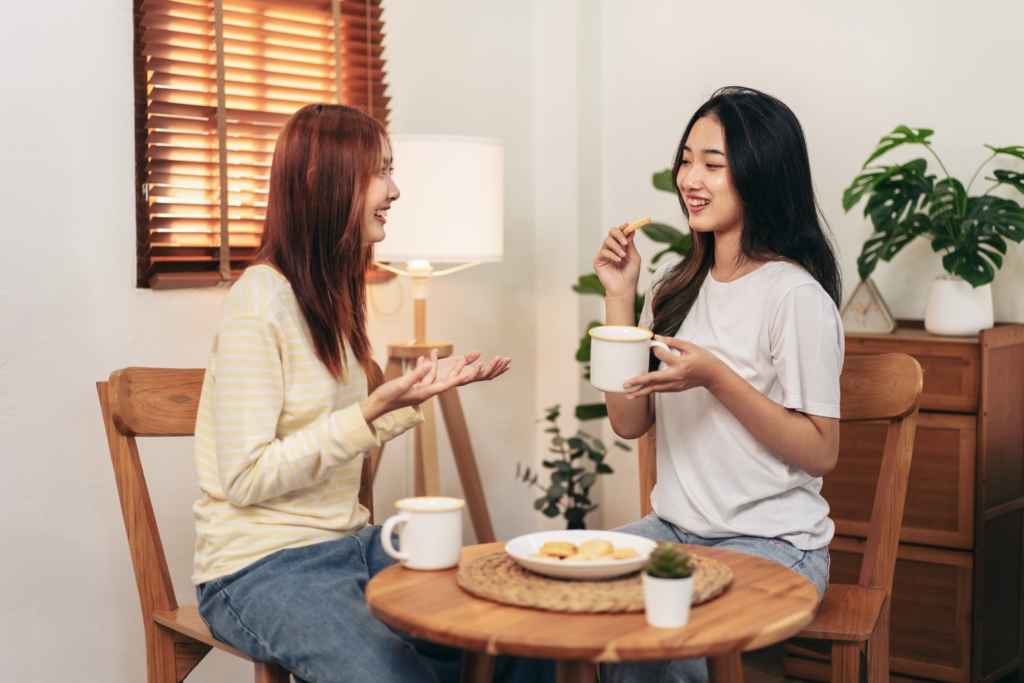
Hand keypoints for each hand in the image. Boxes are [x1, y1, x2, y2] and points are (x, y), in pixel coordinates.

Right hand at [360, 350, 511, 423]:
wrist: (376, 405)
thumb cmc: (387, 397)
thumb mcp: (401, 384)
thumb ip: (415, 375)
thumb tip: (427, 365)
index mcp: (425, 393)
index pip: (445, 385)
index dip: (458, 378)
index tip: (469, 373)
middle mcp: (424, 392)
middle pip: (443, 380)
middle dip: (452, 370)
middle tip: (464, 361)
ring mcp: (418, 390)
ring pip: (430, 376)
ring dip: (434, 364)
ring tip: (435, 351)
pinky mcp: (411, 387)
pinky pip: (421, 376)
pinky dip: (422, 367)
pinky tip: (423, 358)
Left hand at [436, 351, 510, 384]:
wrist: (423, 376)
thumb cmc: (437, 371)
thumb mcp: (455, 361)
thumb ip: (467, 358)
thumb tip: (478, 352)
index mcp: (469, 374)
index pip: (487, 372)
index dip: (498, 368)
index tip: (508, 362)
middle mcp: (467, 379)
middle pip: (488, 375)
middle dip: (499, 367)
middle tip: (509, 359)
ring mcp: (462, 380)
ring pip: (481, 376)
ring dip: (491, 367)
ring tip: (499, 359)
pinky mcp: (455, 381)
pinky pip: (467, 377)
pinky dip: (475, 371)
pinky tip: (481, 364)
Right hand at [593, 224, 641, 299]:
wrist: (624, 288)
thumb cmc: (631, 275)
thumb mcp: (634, 257)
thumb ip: (631, 244)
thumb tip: (631, 231)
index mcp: (622, 246)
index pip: (620, 233)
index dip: (623, 228)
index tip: (627, 225)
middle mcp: (613, 248)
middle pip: (611, 233)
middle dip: (618, 234)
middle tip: (624, 241)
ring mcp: (605, 254)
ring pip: (607, 241)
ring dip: (616, 246)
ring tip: (623, 255)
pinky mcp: (598, 261)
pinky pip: (603, 252)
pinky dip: (611, 254)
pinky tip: (618, 260)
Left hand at [622, 336, 725, 398]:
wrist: (713, 375)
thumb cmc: (703, 359)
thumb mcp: (690, 347)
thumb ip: (673, 342)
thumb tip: (657, 338)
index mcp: (681, 364)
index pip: (662, 355)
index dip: (655, 348)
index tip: (652, 344)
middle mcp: (677, 376)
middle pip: (654, 380)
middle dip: (639, 382)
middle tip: (625, 384)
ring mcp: (676, 385)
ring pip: (655, 389)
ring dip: (641, 392)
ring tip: (628, 395)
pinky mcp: (676, 389)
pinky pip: (660, 390)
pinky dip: (650, 391)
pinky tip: (640, 393)